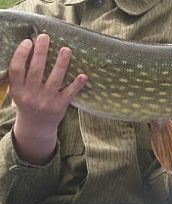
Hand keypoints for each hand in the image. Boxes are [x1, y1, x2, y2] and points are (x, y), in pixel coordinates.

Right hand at [9, 34, 87, 164]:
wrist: (36, 127)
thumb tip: (31, 49)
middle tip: (45, 37)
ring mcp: (46, 102)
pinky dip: (77, 84)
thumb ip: (22, 77)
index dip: (21, 54)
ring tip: (66, 49)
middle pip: (36, 71)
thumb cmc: (28, 104)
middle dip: (41, 52)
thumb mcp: (19, 92)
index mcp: (18, 91)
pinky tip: (83, 75)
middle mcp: (31, 96)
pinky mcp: (60, 107)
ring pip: (54, 80)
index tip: (28, 41)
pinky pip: (69, 93)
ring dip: (61, 63)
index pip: (17, 70)